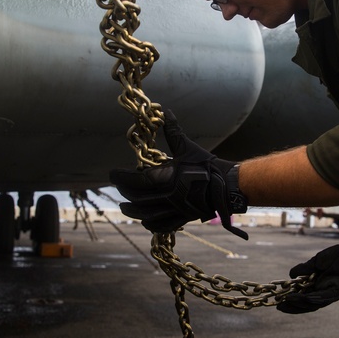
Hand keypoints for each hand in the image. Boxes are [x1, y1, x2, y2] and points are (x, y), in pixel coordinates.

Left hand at [109, 110, 248, 238]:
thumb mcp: (187, 146)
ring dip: (133, 211)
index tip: (112, 173)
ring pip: (146, 215)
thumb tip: (166, 112)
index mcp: (165, 178)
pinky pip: (162, 225)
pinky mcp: (182, 218)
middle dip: (125, 192)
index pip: (135, 180)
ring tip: (124, 207)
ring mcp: (174, 209)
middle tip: (120, 186)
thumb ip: (174, 130)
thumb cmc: (205, 165)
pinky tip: (145, 221)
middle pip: (137, 198)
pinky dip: (151, 224)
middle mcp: (167, 196)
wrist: (226, 186)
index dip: (120, 177)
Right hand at [277, 233, 338, 313]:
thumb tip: (291, 275)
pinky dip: (313, 299)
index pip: (303, 299)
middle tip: (280, 307)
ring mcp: (331, 294)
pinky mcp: (338, 292)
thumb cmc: (335, 256)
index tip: (279, 302)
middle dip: (293, 307)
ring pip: (314, 304)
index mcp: (318, 287)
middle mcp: (324, 294)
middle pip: (307, 306)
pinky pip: (324, 298)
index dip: (291, 303)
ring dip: (300, 303)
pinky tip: (302, 297)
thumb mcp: (315, 262)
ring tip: (288, 300)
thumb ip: (304, 269)